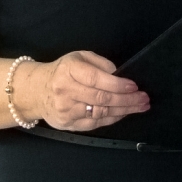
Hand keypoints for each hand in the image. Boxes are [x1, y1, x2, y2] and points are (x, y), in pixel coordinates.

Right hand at [16, 51, 149, 130]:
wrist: (37, 91)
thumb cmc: (63, 71)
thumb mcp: (78, 57)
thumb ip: (99, 63)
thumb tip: (117, 74)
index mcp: (69, 71)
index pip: (96, 79)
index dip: (117, 84)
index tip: (134, 86)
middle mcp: (65, 91)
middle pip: (101, 99)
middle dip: (126, 100)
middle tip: (144, 99)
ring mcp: (66, 110)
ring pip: (100, 113)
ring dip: (123, 110)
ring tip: (140, 106)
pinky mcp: (68, 124)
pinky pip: (95, 124)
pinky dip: (112, 118)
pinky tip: (123, 113)